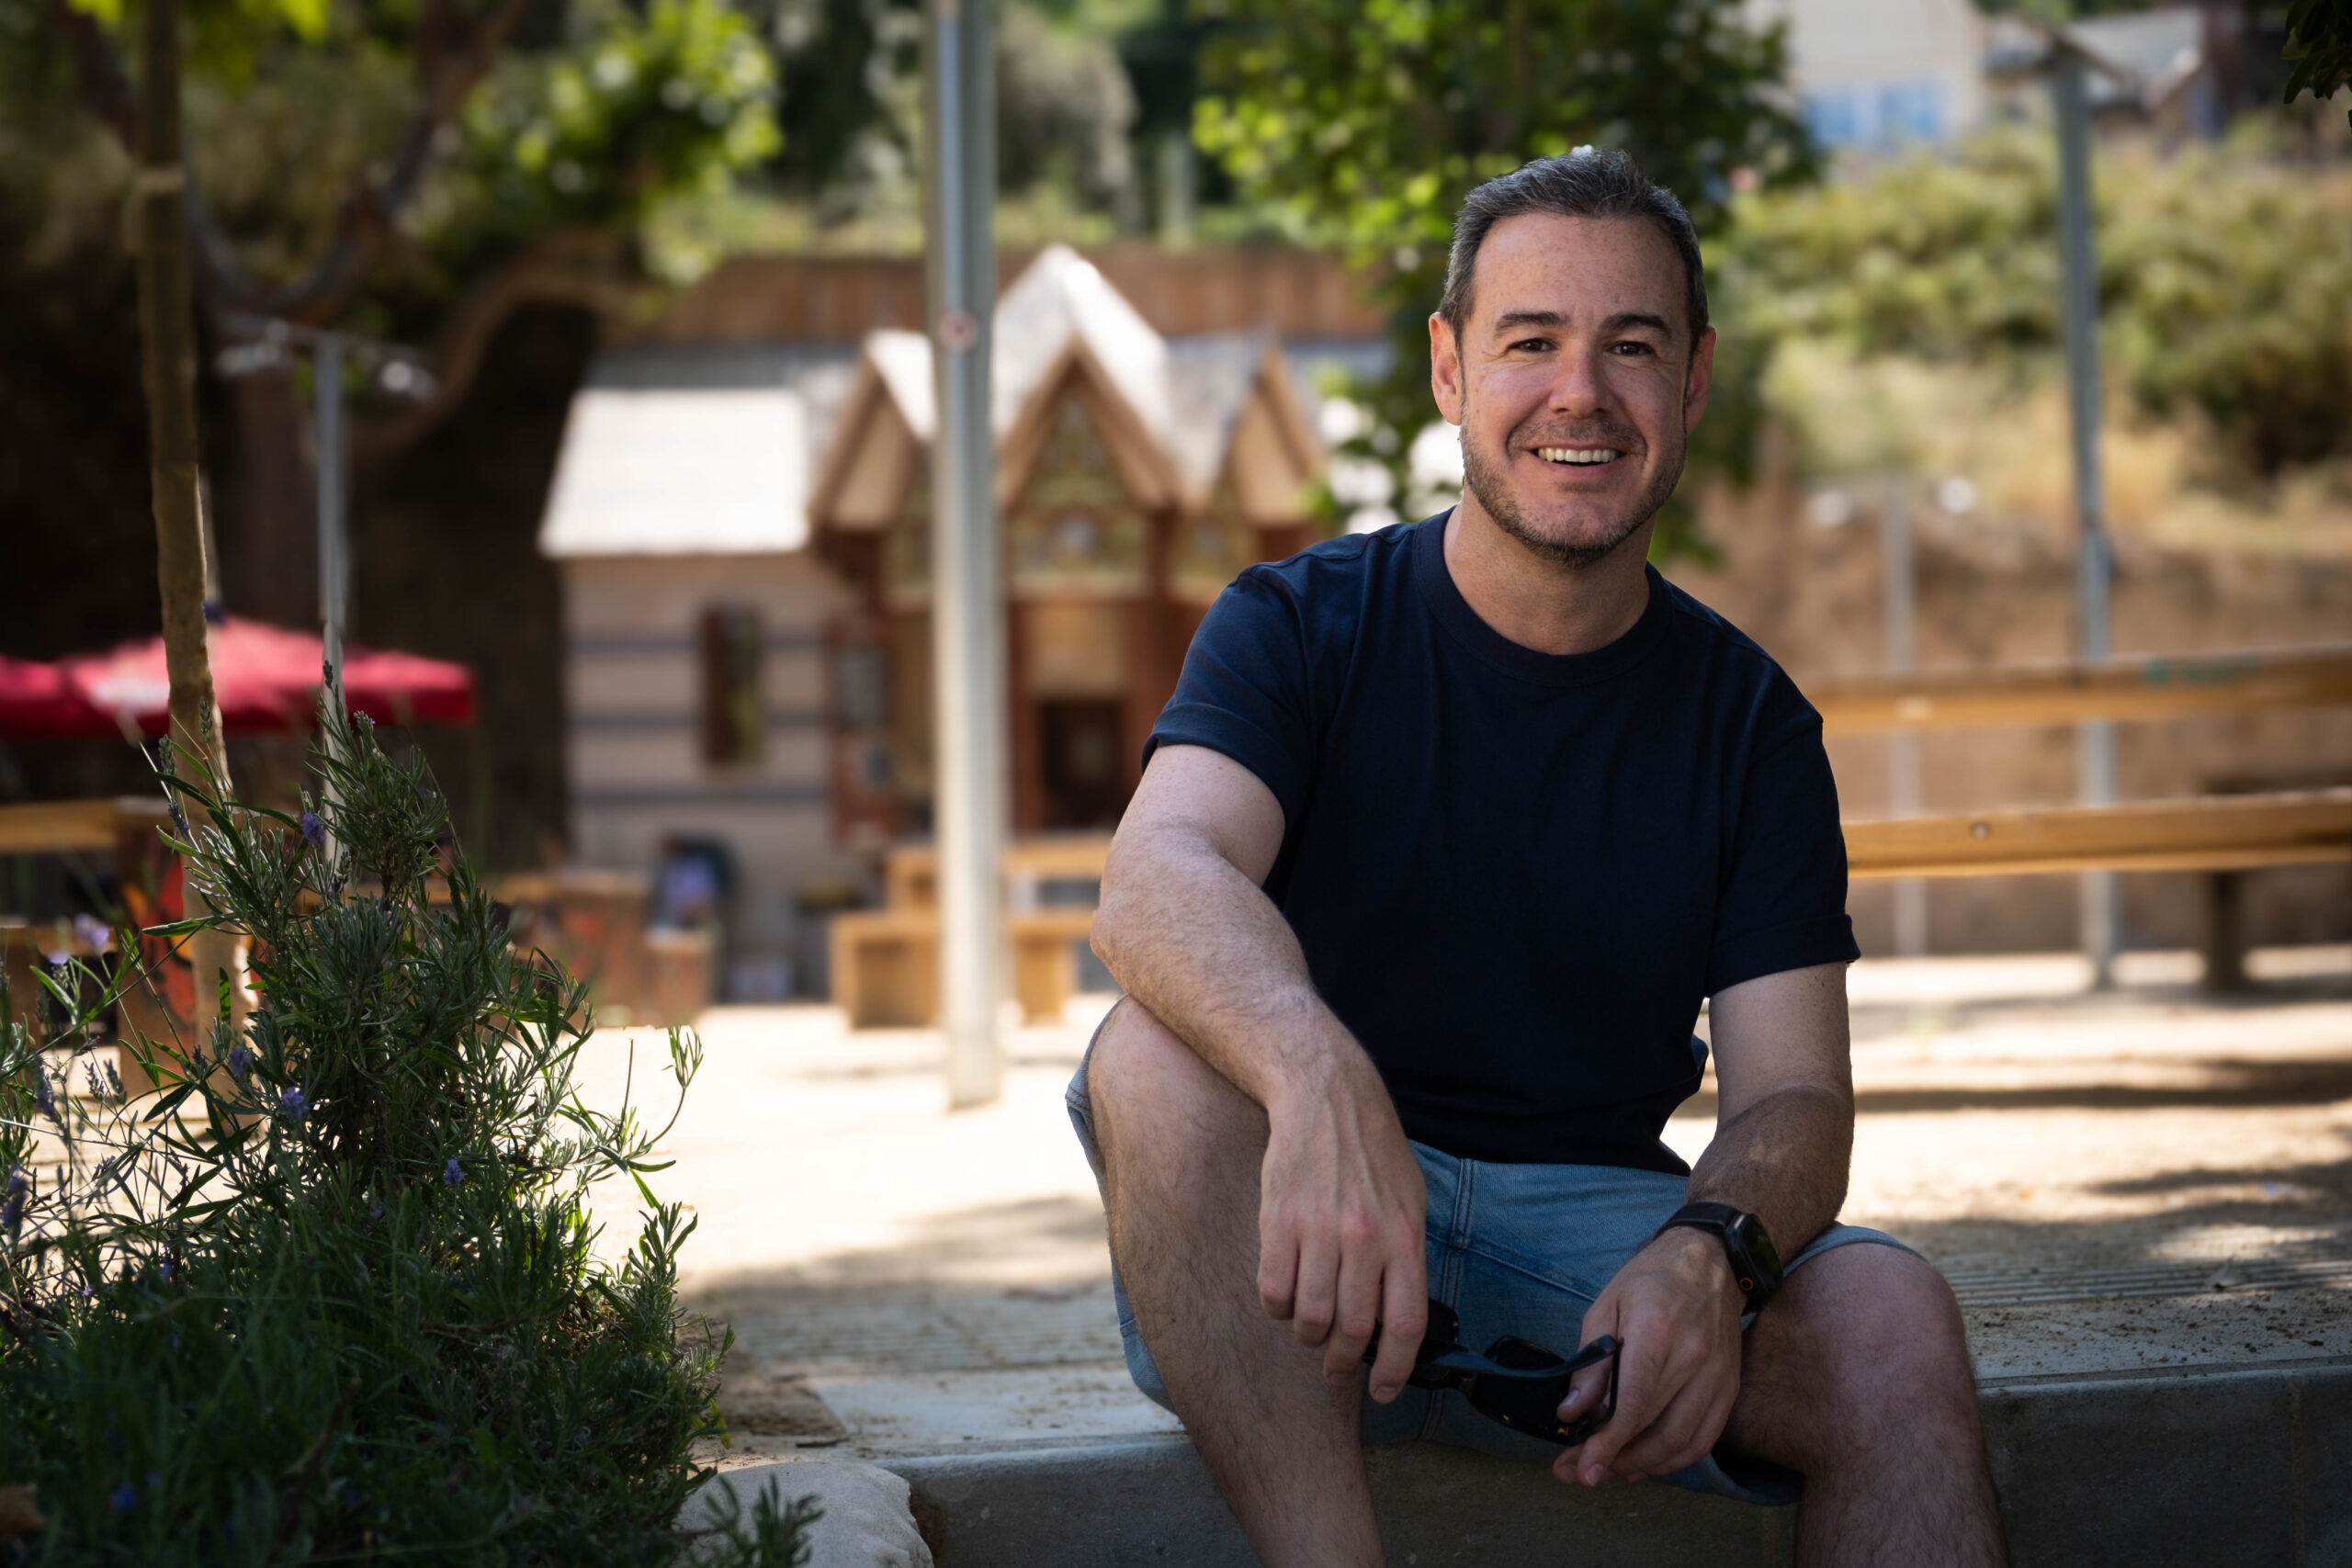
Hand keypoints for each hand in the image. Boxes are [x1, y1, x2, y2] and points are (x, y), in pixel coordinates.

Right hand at [1256, 1053, 1427, 1403]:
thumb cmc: (1373, 1152)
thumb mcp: (1410, 1199)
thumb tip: (1399, 1318)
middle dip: (1344, 1362)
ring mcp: (1319, 1230)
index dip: (1395, 1369)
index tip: (1382, 1392)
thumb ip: (1407, 1256)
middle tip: (1336, 1370)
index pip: (1406, 1323)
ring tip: (1309, 1330)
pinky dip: (1276, 1308)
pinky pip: (1273, 1291)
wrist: (1327, 1098)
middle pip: (1355, 1329)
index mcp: (1405, 1235)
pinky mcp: (1279, 1221)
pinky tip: (1283, 1298)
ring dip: (1309, 1335)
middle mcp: (1364, 1238)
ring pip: (1310, 1317)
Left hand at [1553, 1227, 1743, 1486]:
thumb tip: (1573, 1414)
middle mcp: (1692, 1359)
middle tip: (1582, 1473)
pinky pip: (1704, 1439)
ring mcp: (1716, 1377)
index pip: (1634, 1404)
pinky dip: (1674, 1460)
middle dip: (1614, 1461)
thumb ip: (1590, 1364)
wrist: (1711, 1261)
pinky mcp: (1728, 1388)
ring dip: (1643, 1467)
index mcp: (1656, 1331)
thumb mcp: (1606, 1307)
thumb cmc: (1651, 1280)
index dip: (1608, 1445)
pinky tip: (1645, 1463)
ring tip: (1610, 1470)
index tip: (1585, 1470)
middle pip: (1654, 1430)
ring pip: (1682, 1443)